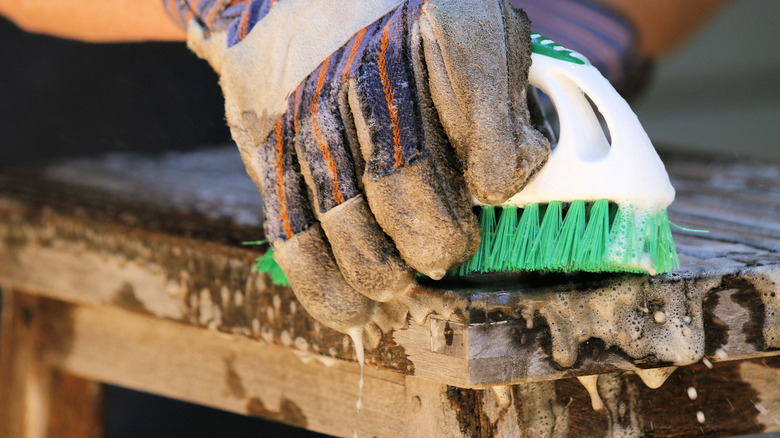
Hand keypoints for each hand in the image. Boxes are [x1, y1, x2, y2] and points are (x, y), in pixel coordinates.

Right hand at [170, 0, 548, 332]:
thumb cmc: (401, 18)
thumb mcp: (474, 24)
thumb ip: (504, 93)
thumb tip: (518, 173)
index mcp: (440, 28)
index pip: (484, 118)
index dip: (501, 169)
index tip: (496, 189)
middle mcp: (366, 71)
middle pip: (406, 178)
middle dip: (439, 235)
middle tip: (448, 252)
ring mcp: (308, 112)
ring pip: (347, 217)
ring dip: (382, 268)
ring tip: (401, 280)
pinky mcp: (264, 147)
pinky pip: (291, 229)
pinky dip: (324, 283)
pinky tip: (353, 308)